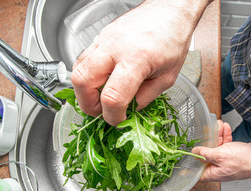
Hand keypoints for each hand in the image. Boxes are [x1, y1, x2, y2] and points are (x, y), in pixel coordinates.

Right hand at [71, 0, 209, 125]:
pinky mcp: (100, 36)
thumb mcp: (167, 77)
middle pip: (81, 81)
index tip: (118, 120)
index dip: (112, 116)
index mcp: (136, 60)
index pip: (112, 97)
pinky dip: (87, 75)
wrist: (170, 10)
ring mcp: (104, 39)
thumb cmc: (173, 39)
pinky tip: (102, 80)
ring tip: (100, 97)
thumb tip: (130, 110)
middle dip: (87, 104)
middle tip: (100, 111)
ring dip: (84, 90)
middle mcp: (114, 47)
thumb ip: (146, 97)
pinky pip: (84, 59)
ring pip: (77, 68)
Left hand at [192, 120, 250, 181]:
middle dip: (206, 141)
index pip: (197, 171)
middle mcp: (218, 168)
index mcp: (213, 173)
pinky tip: (225, 127)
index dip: (190, 163)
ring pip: (217, 147)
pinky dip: (225, 136)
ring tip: (218, 124)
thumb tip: (193, 152)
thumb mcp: (219, 155)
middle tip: (205, 130)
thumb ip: (205, 154)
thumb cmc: (244, 161)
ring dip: (217, 135)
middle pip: (206, 155)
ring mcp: (225, 161)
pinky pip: (225, 144)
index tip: (185, 154)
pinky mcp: (232, 155)